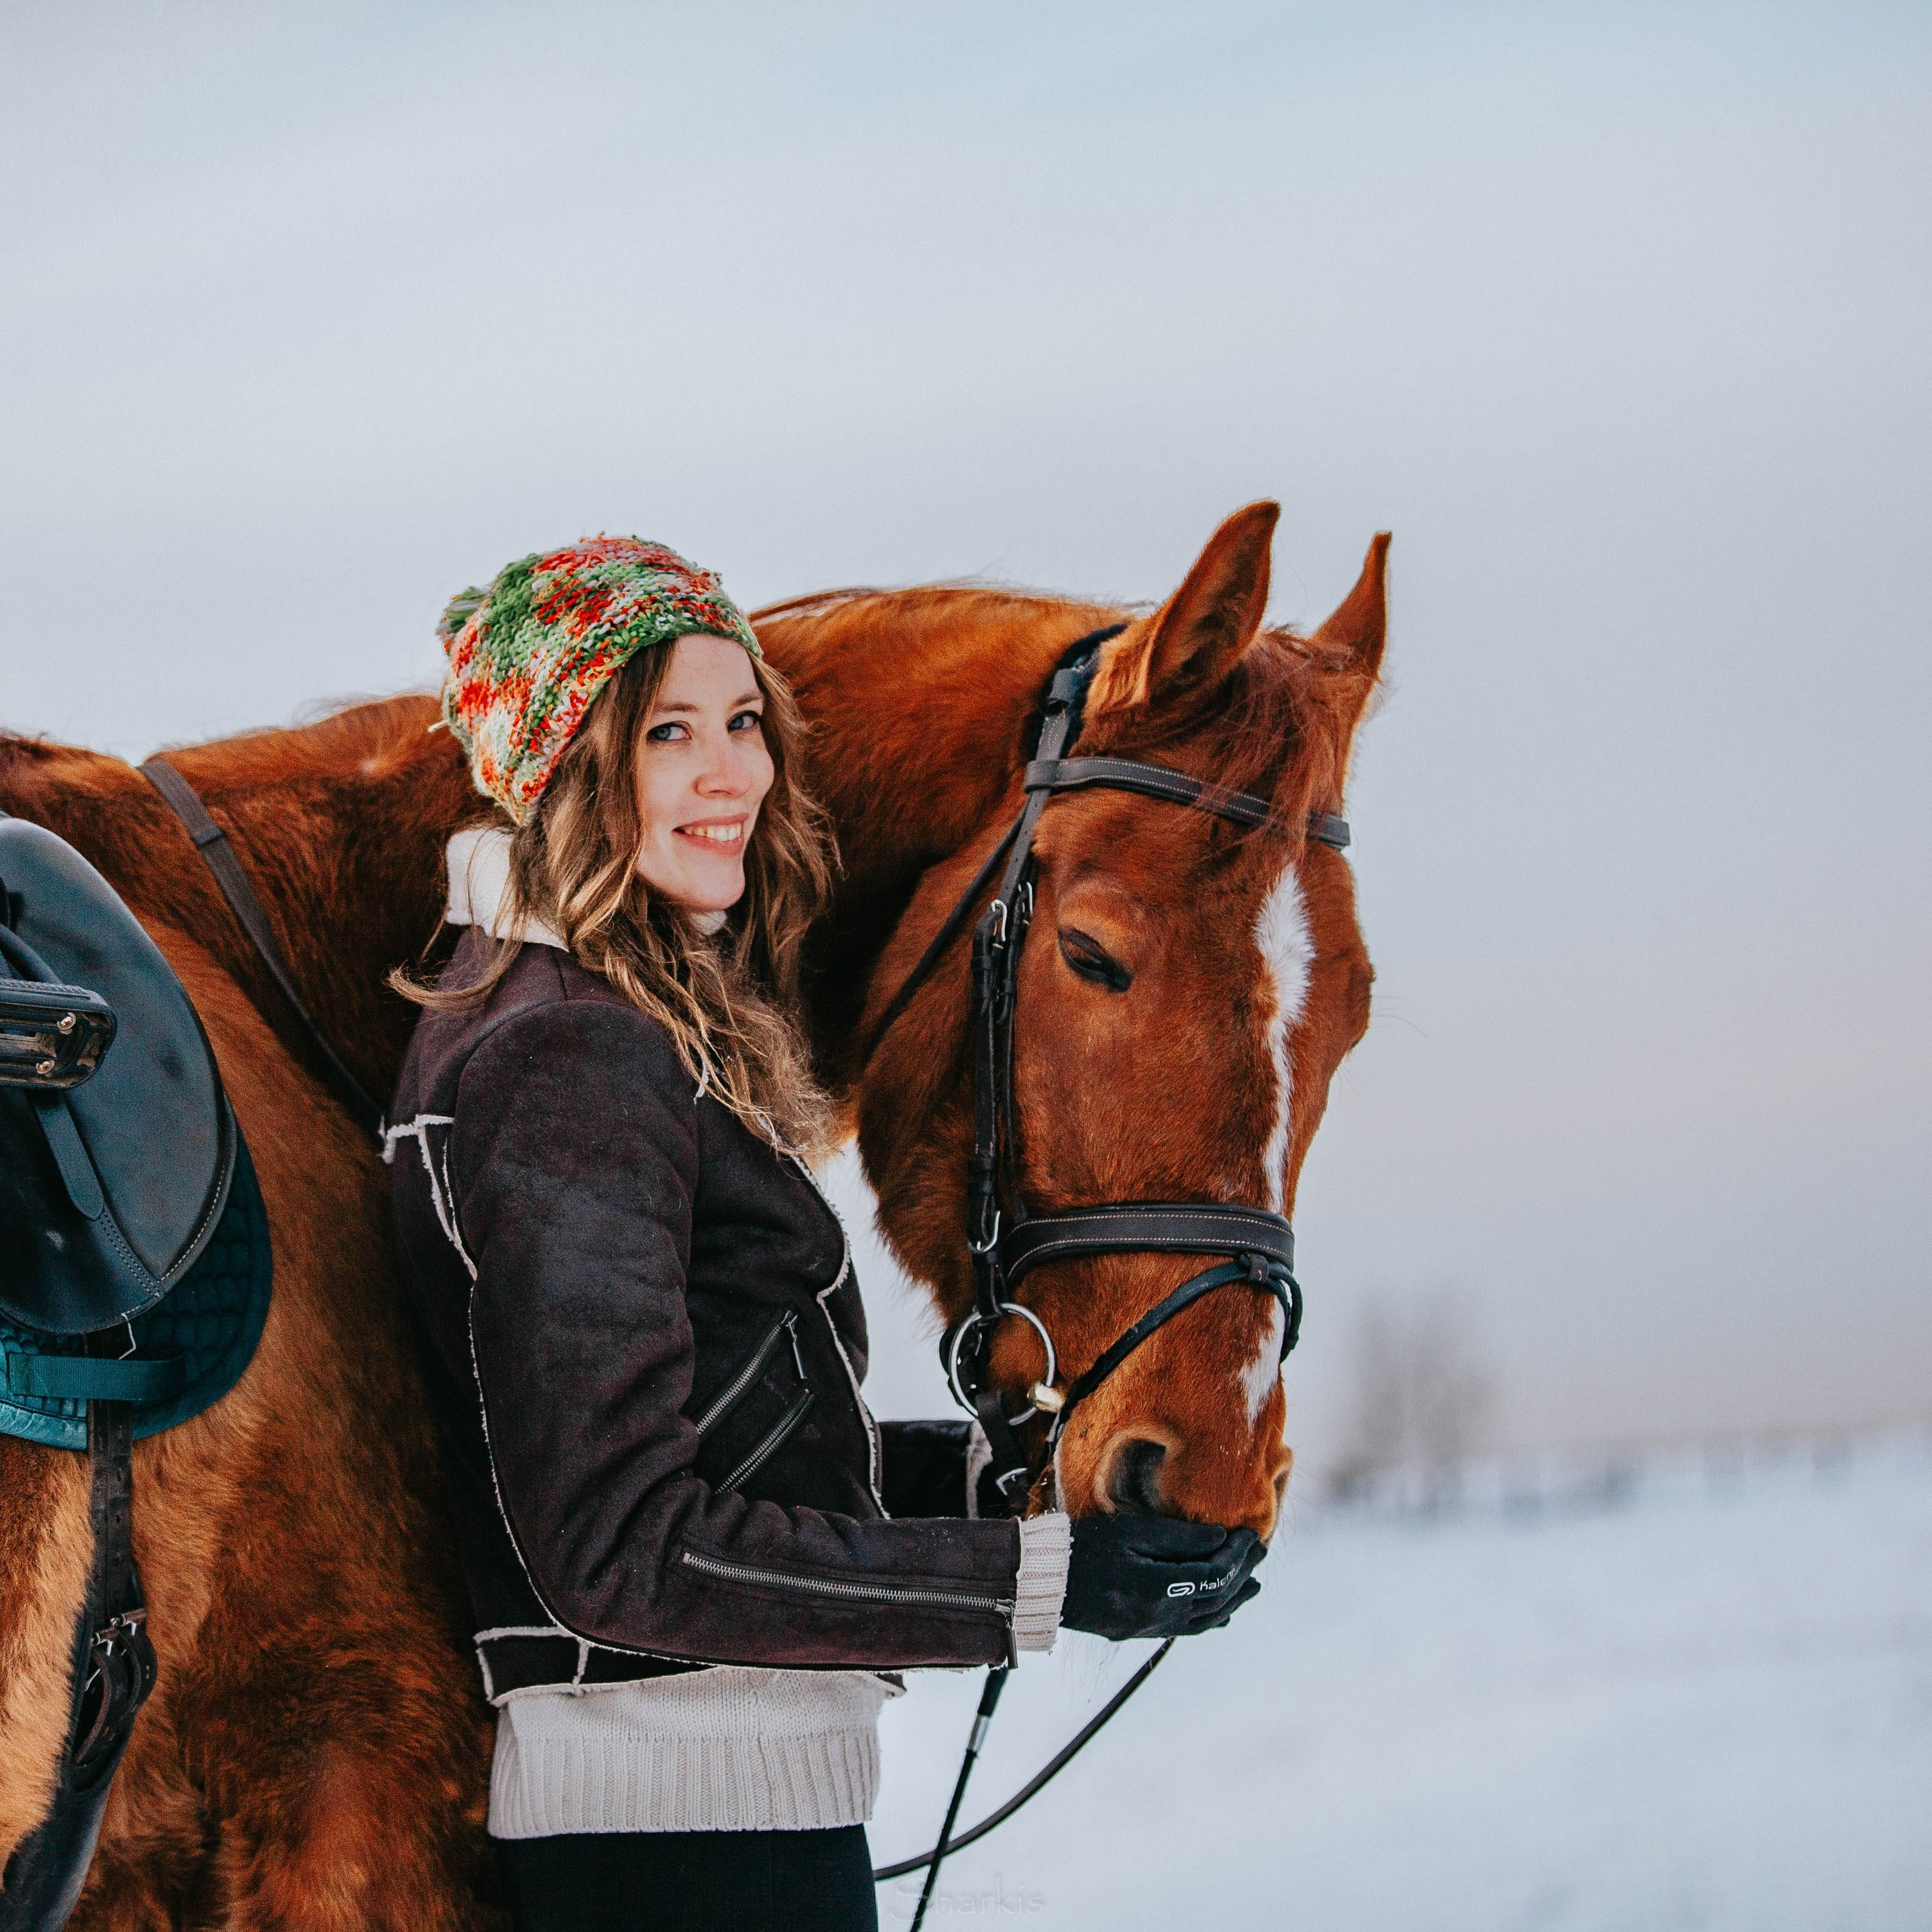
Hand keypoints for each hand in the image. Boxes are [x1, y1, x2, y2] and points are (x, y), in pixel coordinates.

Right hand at [1061, 1517, 1265, 1640]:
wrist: (1042, 1583)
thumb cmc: (1083, 1547)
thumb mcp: (1130, 1531)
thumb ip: (1177, 1537)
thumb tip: (1220, 1537)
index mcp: (1159, 1589)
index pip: (1215, 1573)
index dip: (1237, 1554)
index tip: (1251, 1535)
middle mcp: (1160, 1616)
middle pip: (1216, 1598)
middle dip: (1241, 1574)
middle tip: (1259, 1554)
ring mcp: (1149, 1628)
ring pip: (1205, 1619)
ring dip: (1232, 1601)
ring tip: (1252, 1586)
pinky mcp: (1138, 1632)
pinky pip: (1186, 1629)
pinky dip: (1210, 1619)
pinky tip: (1220, 1614)